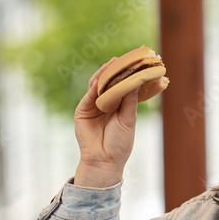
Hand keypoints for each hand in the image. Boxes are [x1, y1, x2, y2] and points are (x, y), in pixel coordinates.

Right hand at [73, 60, 138, 187]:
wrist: (105, 161)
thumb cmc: (120, 143)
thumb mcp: (128, 118)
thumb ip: (130, 99)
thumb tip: (135, 79)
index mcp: (119, 105)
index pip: (122, 85)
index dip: (126, 74)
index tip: (133, 62)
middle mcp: (106, 103)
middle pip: (109, 83)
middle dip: (114, 71)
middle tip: (120, 59)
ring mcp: (93, 106)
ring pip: (97, 86)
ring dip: (103, 75)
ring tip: (110, 65)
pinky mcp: (82, 111)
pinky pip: (89, 96)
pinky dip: (94, 88)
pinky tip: (99, 81)